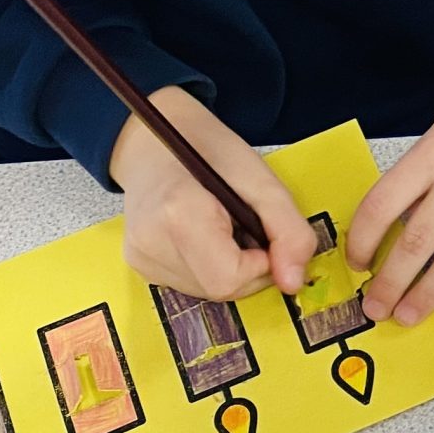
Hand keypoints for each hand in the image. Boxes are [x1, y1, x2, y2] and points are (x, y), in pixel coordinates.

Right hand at [111, 87, 316, 301]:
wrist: (155, 141)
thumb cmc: (208, 152)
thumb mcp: (263, 181)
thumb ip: (289, 232)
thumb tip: (293, 283)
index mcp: (179, 216)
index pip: (230, 279)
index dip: (260, 264)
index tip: (260, 231)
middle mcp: (151, 244)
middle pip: (222, 289)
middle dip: (248, 266)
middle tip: (242, 224)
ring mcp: (141, 258)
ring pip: (209, 290)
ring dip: (230, 266)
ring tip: (220, 224)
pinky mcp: (140, 265)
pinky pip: (193, 284)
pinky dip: (210, 265)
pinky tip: (203, 235)